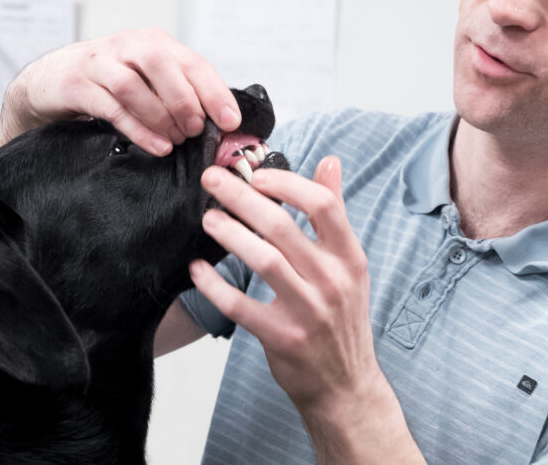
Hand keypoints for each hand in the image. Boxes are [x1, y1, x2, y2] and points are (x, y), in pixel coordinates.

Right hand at [0, 28, 239, 153]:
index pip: (191, 62)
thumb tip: (219, 123)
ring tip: (175, 142)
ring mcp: (99, 62)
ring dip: (160, 117)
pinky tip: (155, 146)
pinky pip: (111, 106)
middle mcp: (127, 45)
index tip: (230, 120)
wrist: (49, 81)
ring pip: (134, 86)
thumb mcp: (145, 79)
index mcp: (153, 42)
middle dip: (185, 101)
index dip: (214, 91)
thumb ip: (177, 92)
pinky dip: (137, 129)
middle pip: (162, 65)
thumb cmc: (108, 83)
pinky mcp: (76, 84)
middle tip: (196, 131)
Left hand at [191, 157, 381, 416]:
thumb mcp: (349, 264)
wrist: (346, 385)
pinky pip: (240, 306)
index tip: (257, 174)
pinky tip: (198, 268)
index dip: (288, 184)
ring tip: (207, 219)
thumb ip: (335, 211)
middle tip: (212, 181)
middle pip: (283, 228)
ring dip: (229, 235)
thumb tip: (329, 162)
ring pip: (263, 261)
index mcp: (349, 258)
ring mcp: (307, 312)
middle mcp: (332, 281)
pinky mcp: (281, 337)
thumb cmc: (341, 317)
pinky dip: (214, 285)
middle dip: (241, 198)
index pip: (323, 206)